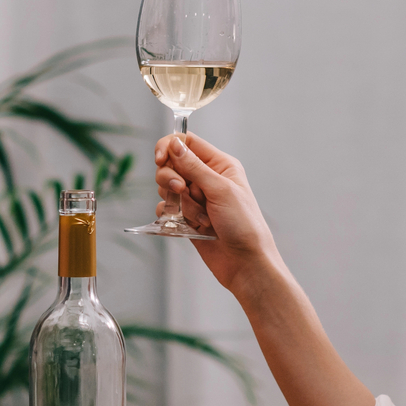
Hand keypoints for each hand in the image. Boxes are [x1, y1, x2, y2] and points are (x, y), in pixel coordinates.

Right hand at [153, 132, 282, 291]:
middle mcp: (207, 178)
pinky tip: (189, 225)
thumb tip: (174, 144)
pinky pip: (166, 208)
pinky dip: (171, 215)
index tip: (160, 159)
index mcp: (220, 165)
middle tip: (180, 190)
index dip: (169, 146)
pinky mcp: (187, 217)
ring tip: (198, 216)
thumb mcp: (220, 190)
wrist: (246, 263)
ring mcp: (196, 198)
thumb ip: (194, 166)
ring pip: (167, 187)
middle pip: (172, 164)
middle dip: (171, 177)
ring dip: (178, 201)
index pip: (187, 143)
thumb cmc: (243, 225)